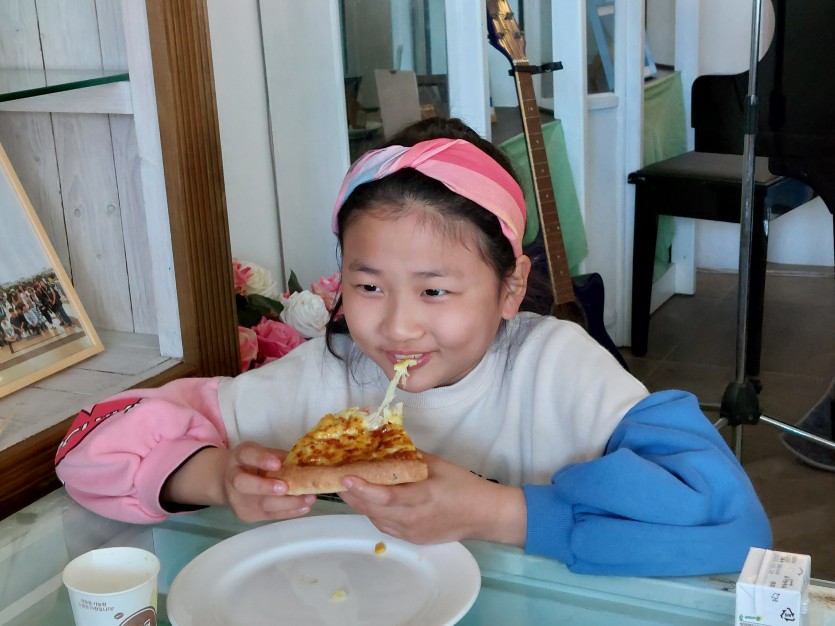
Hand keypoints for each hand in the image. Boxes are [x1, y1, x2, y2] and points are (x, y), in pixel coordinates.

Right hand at [162, 443, 314, 522]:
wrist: (222, 480)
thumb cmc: (250, 462)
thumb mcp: (256, 451)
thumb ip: (276, 453)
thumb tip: (305, 454)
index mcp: (237, 457)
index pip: (248, 454)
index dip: (262, 457)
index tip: (279, 460)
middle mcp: (233, 478)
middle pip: (246, 484)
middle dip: (266, 487)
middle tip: (287, 487)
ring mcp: (238, 500)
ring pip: (259, 505)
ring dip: (286, 503)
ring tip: (307, 499)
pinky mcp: (245, 515)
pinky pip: (267, 515)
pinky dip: (288, 511)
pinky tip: (304, 506)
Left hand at [338, 453, 526, 545]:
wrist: (483, 515)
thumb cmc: (463, 485)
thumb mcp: (438, 465)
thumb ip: (410, 457)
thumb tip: (385, 445)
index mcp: (422, 497)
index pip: (386, 496)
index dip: (362, 487)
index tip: (344, 476)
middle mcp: (413, 519)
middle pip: (373, 508)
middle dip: (351, 493)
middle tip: (335, 476)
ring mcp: (411, 532)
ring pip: (375, 518)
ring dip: (359, 502)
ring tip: (346, 485)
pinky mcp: (411, 539)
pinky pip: (384, 525)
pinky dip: (372, 511)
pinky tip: (367, 499)